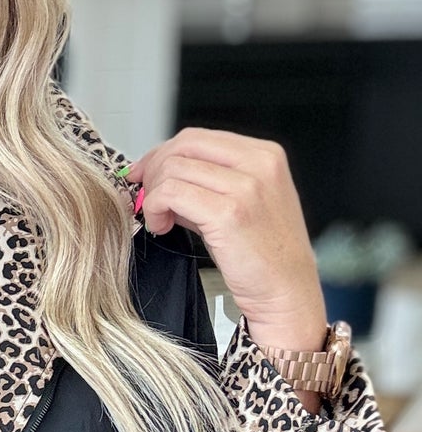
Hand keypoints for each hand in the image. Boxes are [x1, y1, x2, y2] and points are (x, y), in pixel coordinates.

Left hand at [127, 128, 329, 405]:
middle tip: (144, 198)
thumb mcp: (242, 203)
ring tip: (160, 220)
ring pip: (174, 169)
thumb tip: (158, 173)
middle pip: (182, 147)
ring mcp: (247, 187)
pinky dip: (156, 208)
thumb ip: (208, 183)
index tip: (145, 175)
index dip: (162, 154)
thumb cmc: (264, 256)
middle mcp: (259, 164)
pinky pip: (171, 193)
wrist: (287, 294)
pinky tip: (162, 227)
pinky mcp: (229, 213)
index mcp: (265, 155)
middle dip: (153, 170)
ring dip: (154, 194)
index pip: (197, 137)